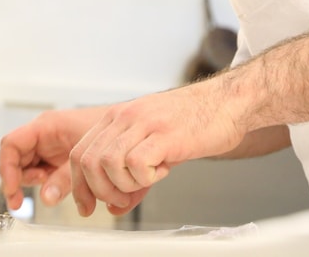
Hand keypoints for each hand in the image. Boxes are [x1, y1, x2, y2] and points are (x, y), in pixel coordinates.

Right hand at [0, 106, 104, 211]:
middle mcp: (44, 134)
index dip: (6, 169)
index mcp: (46, 125)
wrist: (130, 129)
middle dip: (18, 180)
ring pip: (26, 168)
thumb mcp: (84, 157)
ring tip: (54, 186)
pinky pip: (41, 172)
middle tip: (23, 200)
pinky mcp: (56, 157)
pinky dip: (46, 183)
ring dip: (34, 183)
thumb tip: (46, 199)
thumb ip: (64, 178)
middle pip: (15, 159)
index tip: (12, 191)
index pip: (11, 144)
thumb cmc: (110, 130)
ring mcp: (49, 146)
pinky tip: (60, 186)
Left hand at [69, 78, 246, 216]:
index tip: (88, 206)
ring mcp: (145, 123)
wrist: (228, 102)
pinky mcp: (166, 134)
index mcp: (119, 116)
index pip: (81, 152)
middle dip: (100, 191)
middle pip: (88, 160)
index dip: (80, 186)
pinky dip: (146, 178)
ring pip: (108, 163)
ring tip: (146, 181)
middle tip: (121, 200)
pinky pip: (137, 163)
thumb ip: (130, 174)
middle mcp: (127, 116)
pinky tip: (163, 170)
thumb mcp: (154, 144)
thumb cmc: (194, 121)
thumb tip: (113, 206)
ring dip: (124, 185)